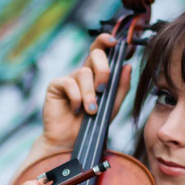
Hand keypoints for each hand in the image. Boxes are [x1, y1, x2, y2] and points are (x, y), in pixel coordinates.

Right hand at [40, 34, 132, 150]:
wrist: (71, 143)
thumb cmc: (92, 125)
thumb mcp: (112, 107)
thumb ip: (121, 87)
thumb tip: (128, 66)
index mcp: (97, 74)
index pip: (102, 51)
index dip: (106, 41)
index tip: (116, 42)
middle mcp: (83, 73)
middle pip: (95, 54)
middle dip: (104, 69)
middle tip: (103, 89)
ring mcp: (69, 78)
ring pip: (84, 72)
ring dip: (90, 93)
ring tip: (91, 110)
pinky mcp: (56, 86)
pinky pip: (69, 83)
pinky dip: (76, 97)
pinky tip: (76, 109)